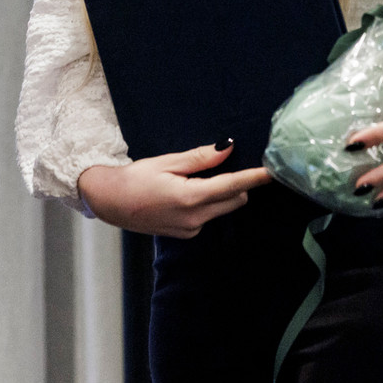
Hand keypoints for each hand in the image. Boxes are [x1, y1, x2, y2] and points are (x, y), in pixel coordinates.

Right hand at [77, 142, 272, 238]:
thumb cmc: (135, 178)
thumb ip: (201, 158)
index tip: (272, 172)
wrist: (110, 202)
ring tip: (194, 178)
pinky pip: (208, 216)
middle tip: (221, 165)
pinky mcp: (185, 234)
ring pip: (221, 208)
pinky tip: (185, 192)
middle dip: (236, 184)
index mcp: (190, 197)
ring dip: (221, 193)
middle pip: (233, 199)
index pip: (232, 186)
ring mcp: (190, 229)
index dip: (253, 178)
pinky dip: (207, 203)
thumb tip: (228, 148)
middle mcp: (194, 218)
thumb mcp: (168, 162)